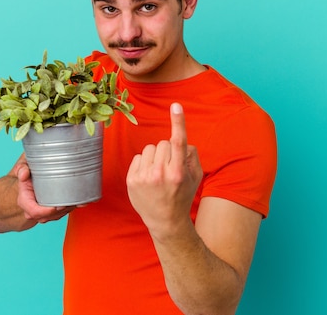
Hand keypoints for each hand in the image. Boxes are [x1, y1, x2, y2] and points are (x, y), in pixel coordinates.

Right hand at [14, 154, 75, 222]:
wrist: (27, 182)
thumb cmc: (26, 175)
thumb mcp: (22, 168)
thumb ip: (21, 168)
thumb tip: (24, 173)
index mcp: (24, 201)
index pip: (34, 212)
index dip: (47, 211)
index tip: (58, 206)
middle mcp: (32, 210)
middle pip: (48, 216)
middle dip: (61, 210)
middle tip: (72, 201)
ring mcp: (42, 213)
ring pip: (57, 216)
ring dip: (67, 209)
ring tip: (76, 199)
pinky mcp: (51, 213)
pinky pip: (61, 214)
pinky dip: (70, 208)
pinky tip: (76, 200)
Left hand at [126, 103, 203, 237]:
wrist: (165, 221)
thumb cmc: (182, 195)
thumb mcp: (195, 177)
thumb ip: (191, 155)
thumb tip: (180, 139)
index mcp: (178, 172)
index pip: (178, 142)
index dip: (178, 122)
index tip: (176, 106)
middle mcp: (161, 174)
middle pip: (163, 143)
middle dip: (168, 151)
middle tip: (169, 168)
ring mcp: (144, 177)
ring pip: (150, 149)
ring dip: (155, 157)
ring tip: (158, 174)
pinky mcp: (132, 180)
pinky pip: (138, 157)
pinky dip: (144, 164)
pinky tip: (148, 178)